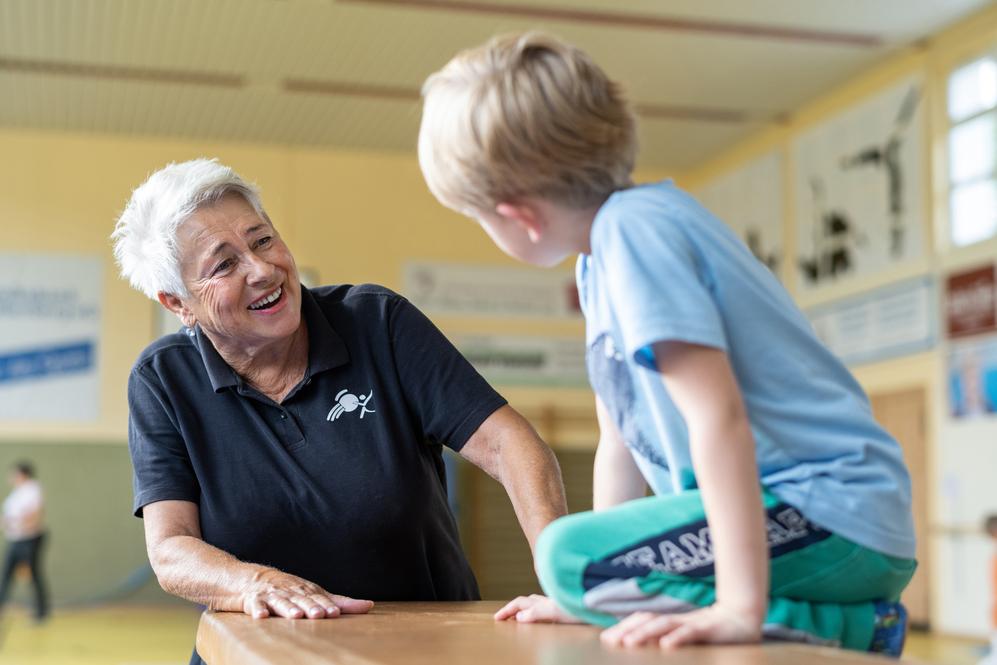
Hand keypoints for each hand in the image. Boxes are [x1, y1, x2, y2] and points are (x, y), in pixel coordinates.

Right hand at [240, 568, 373, 619]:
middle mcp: (290, 591)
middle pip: (301, 599)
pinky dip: (258, 609)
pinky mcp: (253, 600)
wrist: (249, 578)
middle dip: (311, 607)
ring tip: (296, 616)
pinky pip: (255, 605)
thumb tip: (369, 606)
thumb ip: (340, 602)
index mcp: (306, 590)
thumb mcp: (313, 594)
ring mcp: (271, 595)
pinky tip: (261, 616)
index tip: (335, 613)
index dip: (326, 605)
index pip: (318, 599)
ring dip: (288, 608)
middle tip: (320, 615)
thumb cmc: (289, 589)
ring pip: (281, 602)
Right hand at [494, 594, 581, 623]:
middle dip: (513, 608)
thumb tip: (519, 616)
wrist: (599, 603)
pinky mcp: (564, 607)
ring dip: (525, 608)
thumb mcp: (556, 611)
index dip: (507, 610)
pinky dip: (538, 610)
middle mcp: (548, 600)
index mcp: (543, 601)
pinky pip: (545, 608)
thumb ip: (536, 613)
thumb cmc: (581, 606)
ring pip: (535, 603)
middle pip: (525, 602)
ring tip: (519, 615)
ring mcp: (556, 602)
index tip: (497, 618)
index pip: (519, 603)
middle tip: (504, 617)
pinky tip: (542, 614)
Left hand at [600, 604, 761, 648]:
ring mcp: (693, 623)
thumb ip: (666, 636)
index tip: (606, 638)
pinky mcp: (709, 629)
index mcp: (671, 622)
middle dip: (628, 630)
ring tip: (629, 643)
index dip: (623, 627)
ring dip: (645, 633)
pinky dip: (678, 638)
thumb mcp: (685, 634)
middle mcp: (678, 620)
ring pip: (665, 625)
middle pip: (648, 621)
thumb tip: (643, 642)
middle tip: (610, 641)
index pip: (642, 621)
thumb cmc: (711, 630)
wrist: (743, 617)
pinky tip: (666, 645)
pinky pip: (691, 633)